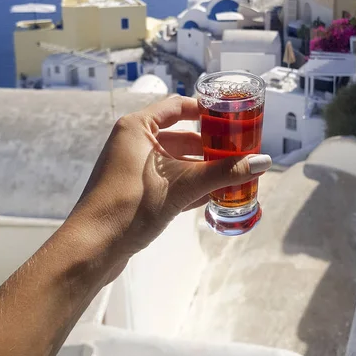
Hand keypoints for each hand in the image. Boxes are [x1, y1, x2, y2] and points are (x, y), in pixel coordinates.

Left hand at [68, 96, 271, 265]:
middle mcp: (133, 142)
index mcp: (137, 128)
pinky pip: (168, 180)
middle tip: (240, 152)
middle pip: (180, 136)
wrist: (92, 249)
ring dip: (203, 169)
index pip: (177, 107)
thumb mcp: (182, 186)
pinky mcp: (136, 191)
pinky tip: (214, 196)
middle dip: (210, 147)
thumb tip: (263, 162)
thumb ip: (222, 173)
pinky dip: (189, 185)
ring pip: (176, 162)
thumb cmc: (130, 207)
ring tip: (234, 175)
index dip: (206, 111)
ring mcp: (133, 168)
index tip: (232, 119)